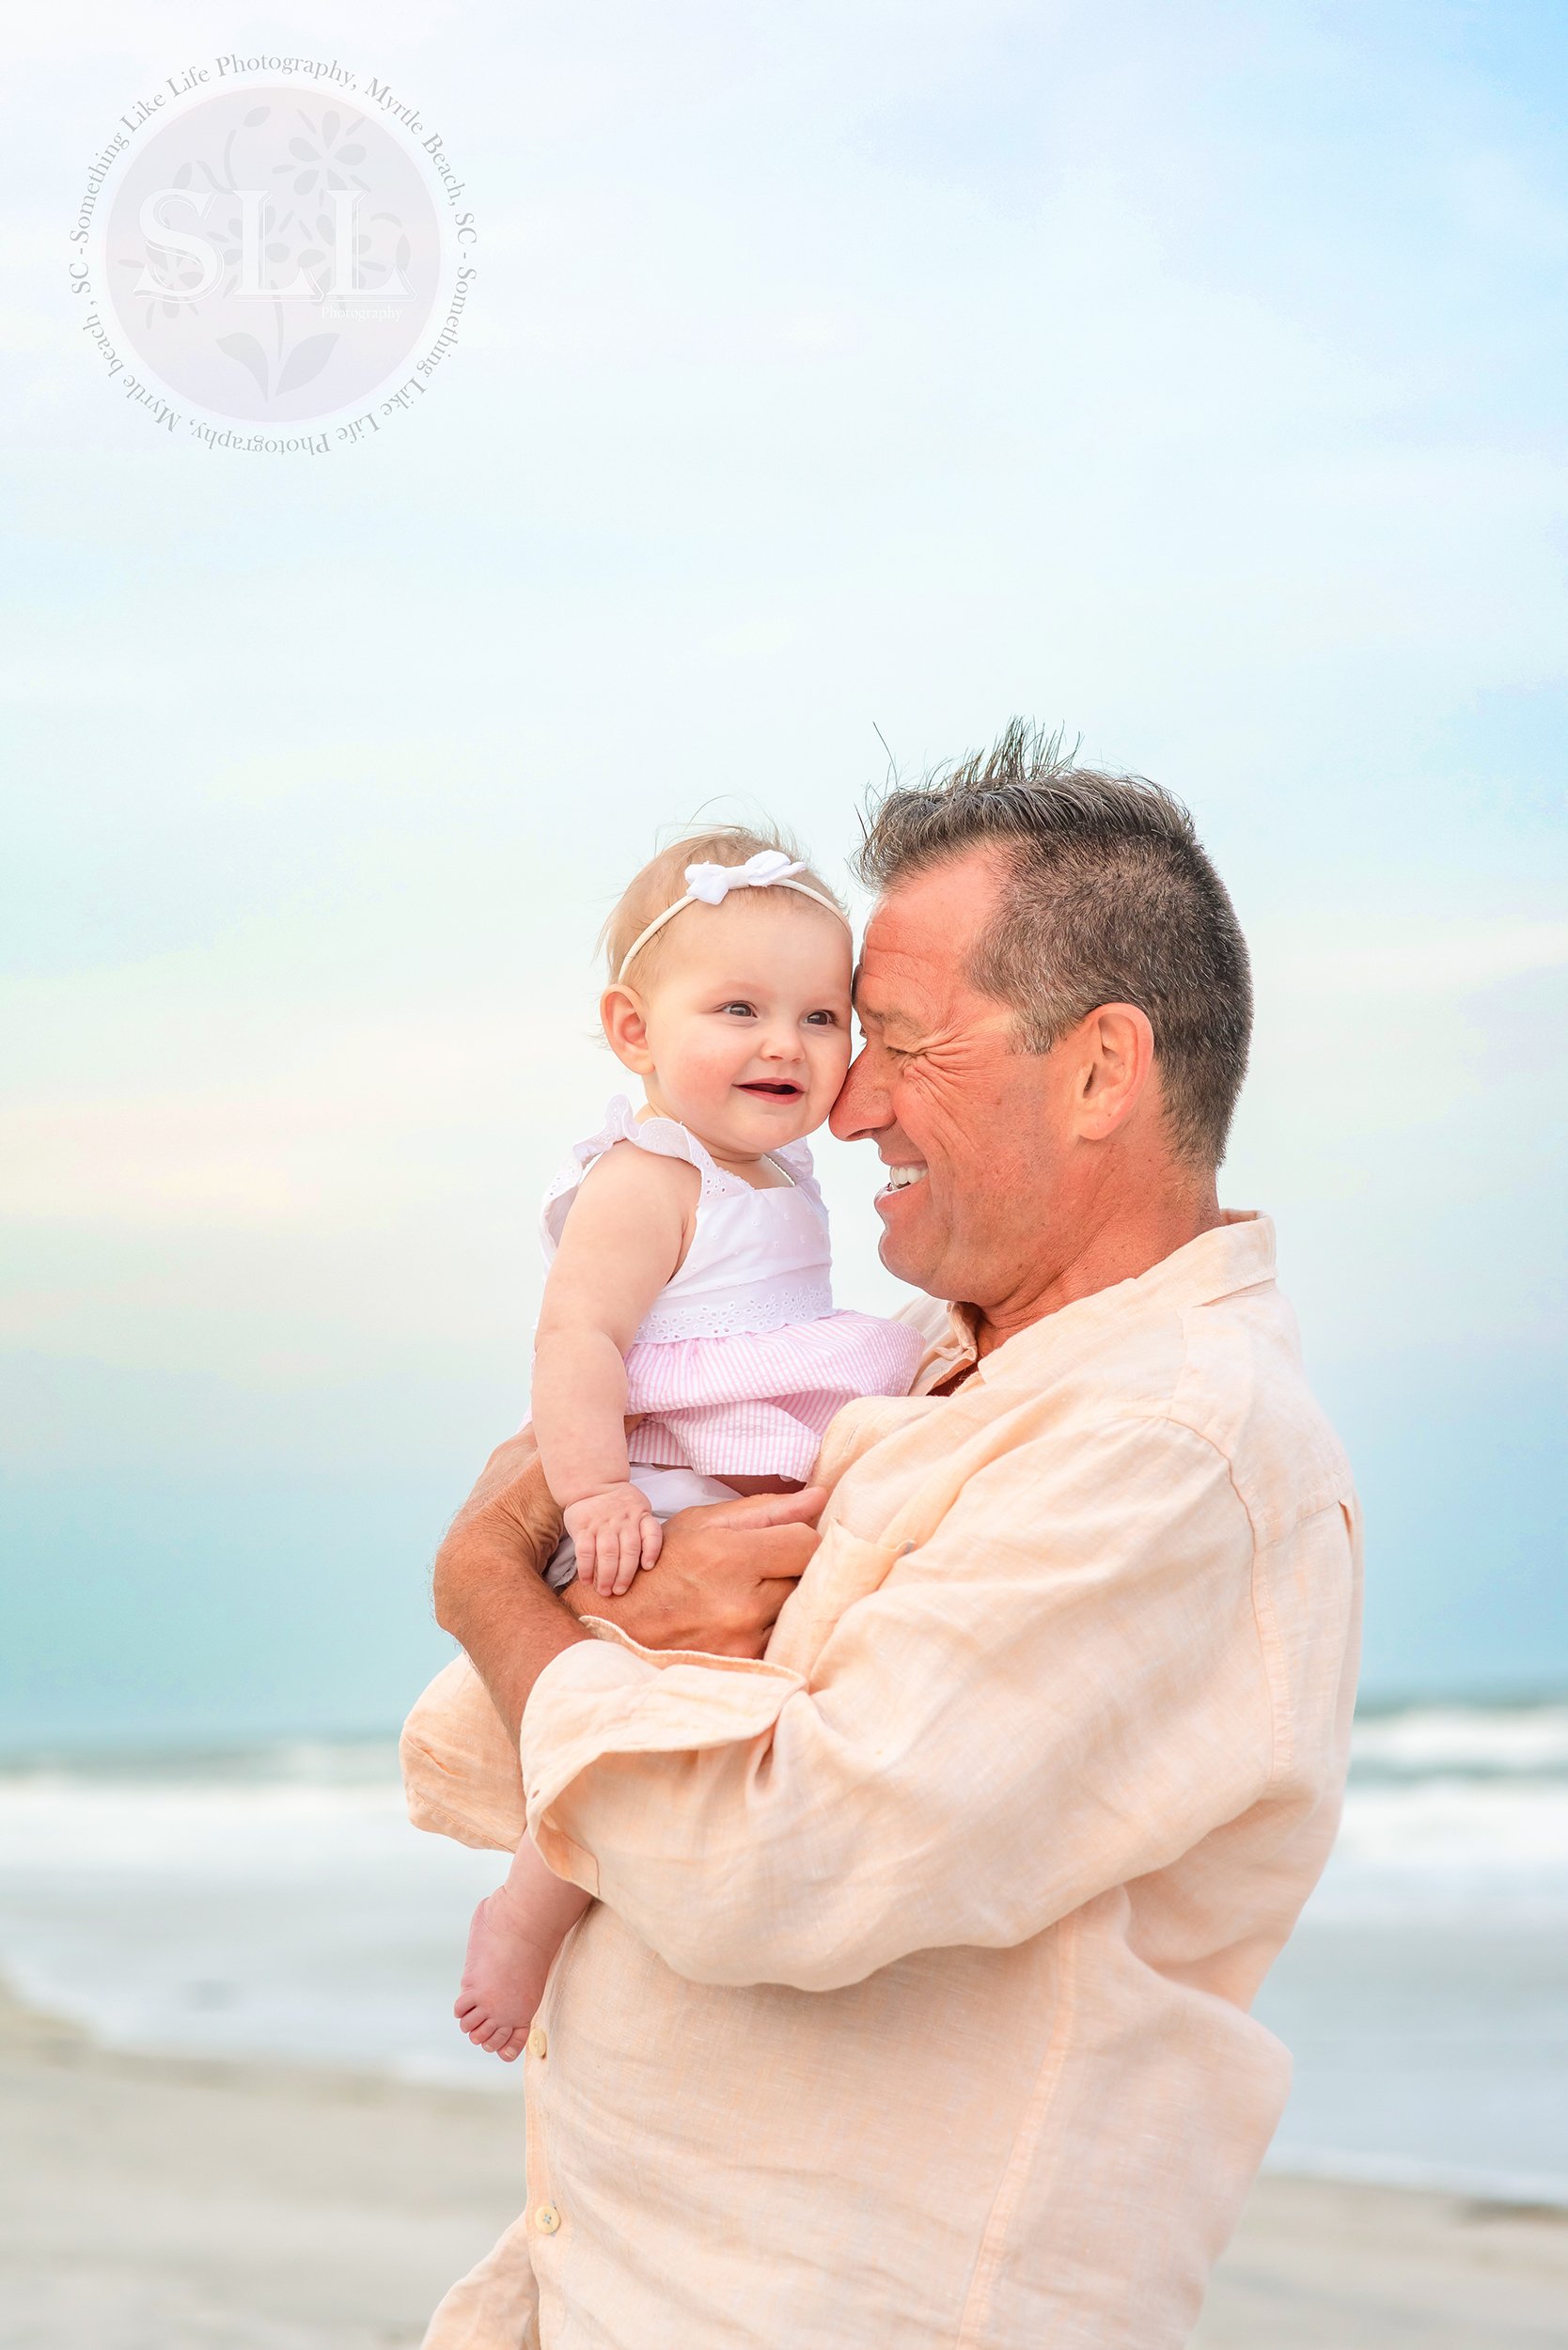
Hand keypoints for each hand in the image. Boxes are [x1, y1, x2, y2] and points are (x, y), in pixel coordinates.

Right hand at [563, 1483, 662, 1597]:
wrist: (592, 1483)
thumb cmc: (619, 1504)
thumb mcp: (638, 1509)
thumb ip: (644, 1530)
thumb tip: (648, 1565)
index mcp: (640, 1515)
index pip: (651, 1533)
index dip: (652, 1551)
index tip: (648, 1567)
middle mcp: (624, 1520)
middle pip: (629, 1550)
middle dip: (625, 1575)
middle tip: (619, 1591)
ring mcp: (603, 1523)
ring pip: (607, 1552)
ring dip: (606, 1575)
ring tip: (605, 1591)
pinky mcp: (583, 1526)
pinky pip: (585, 1550)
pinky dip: (586, 1567)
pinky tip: (587, 1580)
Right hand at [563, 1487, 823, 1657]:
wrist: (616, 1623)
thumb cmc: (660, 1566)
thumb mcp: (703, 1524)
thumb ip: (765, 1511)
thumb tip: (819, 1498)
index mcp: (731, 1557)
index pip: (807, 1544)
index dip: (802, 1538)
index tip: (787, 1540)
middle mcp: (742, 1605)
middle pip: (807, 1580)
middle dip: (792, 1570)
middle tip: (765, 1567)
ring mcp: (744, 1642)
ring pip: (795, 1612)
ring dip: (782, 1601)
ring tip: (748, 1594)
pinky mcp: (743, 1666)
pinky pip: (780, 1639)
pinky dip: (769, 1627)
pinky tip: (742, 1620)